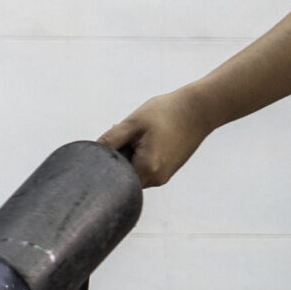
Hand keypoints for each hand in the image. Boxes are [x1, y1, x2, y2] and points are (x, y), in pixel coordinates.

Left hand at [99, 91, 216, 186]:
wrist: (201, 108)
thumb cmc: (169, 112)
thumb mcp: (133, 123)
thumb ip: (109, 141)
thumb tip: (88, 154)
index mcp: (147, 170)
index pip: (112, 181)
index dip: (104, 168)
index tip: (105, 153)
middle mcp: (156, 180)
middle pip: (122, 179)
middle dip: (117, 161)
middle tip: (124, 139)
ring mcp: (163, 178)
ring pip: (133, 174)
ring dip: (128, 159)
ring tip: (138, 137)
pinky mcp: (167, 172)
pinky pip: (144, 170)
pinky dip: (139, 158)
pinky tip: (146, 140)